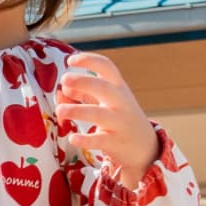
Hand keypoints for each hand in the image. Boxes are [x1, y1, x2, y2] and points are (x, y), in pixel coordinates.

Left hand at [54, 51, 159, 180]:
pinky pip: (100, 140)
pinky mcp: (116, 142)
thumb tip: (63, 89)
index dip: (89, 60)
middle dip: (83, 81)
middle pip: (103, 87)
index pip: (106, 67)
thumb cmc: (119, 117)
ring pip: (99, 114)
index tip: (70, 60)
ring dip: (77, 110)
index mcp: (118, 87)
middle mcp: (120, 102)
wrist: (145, 146)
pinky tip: (73, 138)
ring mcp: (119, 122)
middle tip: (64, 79)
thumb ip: (84, 94)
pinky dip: (85, 139)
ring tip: (60, 110)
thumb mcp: (106, 102)